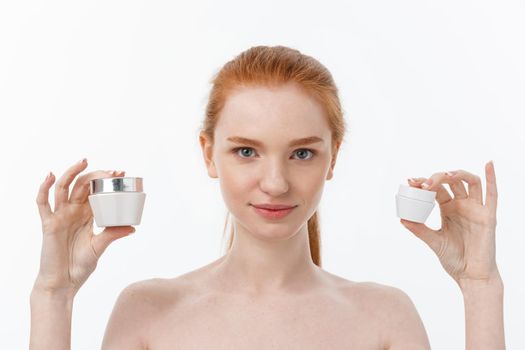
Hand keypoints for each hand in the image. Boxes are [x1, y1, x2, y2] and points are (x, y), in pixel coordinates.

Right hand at [34, 158, 135, 295]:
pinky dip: (44, 188)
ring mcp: (60, 216)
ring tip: (83, 161)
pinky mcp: (48, 223)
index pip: (96, 192)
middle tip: (111, 171)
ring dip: (72, 172)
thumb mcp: (100, 247)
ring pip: (63, 188)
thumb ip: (112, 234)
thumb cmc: (79, 266)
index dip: (106, 181)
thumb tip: (133, 227)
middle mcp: (73, 212)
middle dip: (96, 175)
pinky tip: (49, 175)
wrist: (63, 283)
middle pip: (82, 186)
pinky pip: (43, 203)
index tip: (121, 173)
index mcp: (86, 216)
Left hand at [400, 161, 500, 286]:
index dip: (424, 183)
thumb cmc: (454, 259)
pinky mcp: (488, 216)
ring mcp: (476, 209)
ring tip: (444, 176)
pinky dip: (491, 177)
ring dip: (458, 174)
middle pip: (451, 182)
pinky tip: (488, 164)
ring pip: (470, 182)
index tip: (411, 181)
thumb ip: (419, 229)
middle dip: (437, 178)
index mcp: (448, 209)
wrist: (471, 275)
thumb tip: (402, 218)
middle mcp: (462, 205)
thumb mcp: (434, 241)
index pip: (436, 189)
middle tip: (424, 184)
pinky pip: (492, 194)